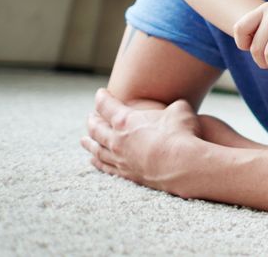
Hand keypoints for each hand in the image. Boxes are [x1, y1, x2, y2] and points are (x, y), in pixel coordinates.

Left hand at [81, 88, 203, 195]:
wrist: (183, 165)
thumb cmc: (182, 133)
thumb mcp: (180, 109)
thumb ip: (172, 106)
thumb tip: (176, 107)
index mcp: (126, 120)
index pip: (106, 106)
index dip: (102, 98)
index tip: (100, 93)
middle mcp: (117, 139)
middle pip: (96, 128)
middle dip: (92, 120)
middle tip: (90, 116)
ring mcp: (120, 158)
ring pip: (97, 149)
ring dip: (89, 143)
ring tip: (83, 140)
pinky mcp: (127, 174)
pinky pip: (105, 167)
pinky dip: (97, 162)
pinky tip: (93, 160)